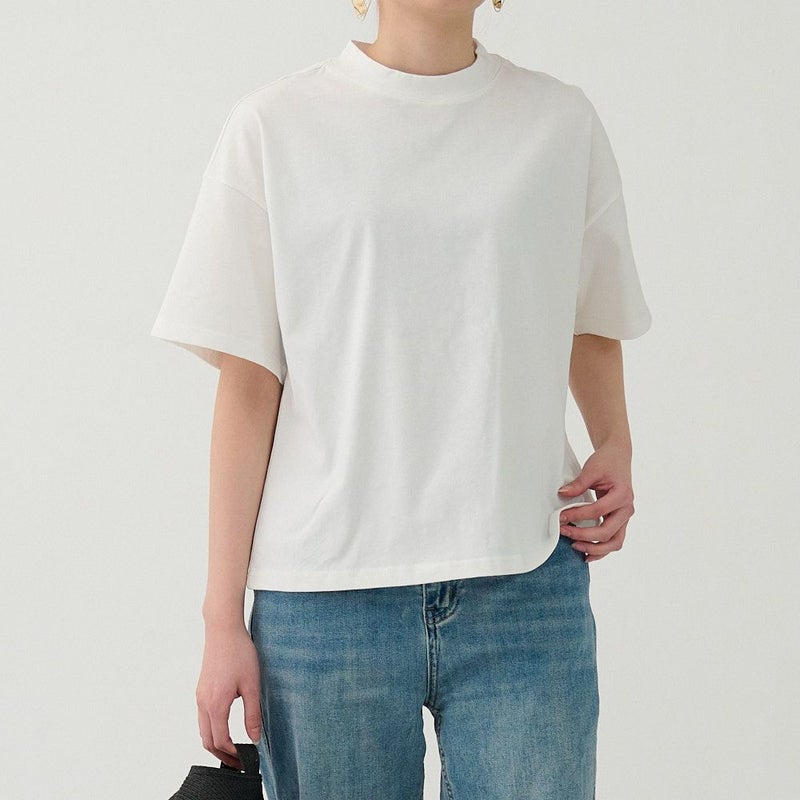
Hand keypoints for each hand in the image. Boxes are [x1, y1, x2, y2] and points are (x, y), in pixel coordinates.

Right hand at [195, 624, 262, 769]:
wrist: (223, 629)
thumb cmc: (239, 653)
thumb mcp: (251, 684)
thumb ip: (253, 714)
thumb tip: (255, 738)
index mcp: (216, 704)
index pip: (221, 741)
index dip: (233, 755)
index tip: (245, 761)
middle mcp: (203, 703)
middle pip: (207, 740)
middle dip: (221, 755)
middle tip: (237, 763)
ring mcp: (200, 696)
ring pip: (203, 730)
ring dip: (215, 743)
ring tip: (232, 749)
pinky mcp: (201, 689)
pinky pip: (202, 717)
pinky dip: (211, 729)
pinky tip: (224, 728)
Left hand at [557, 443, 635, 562]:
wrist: (619, 457)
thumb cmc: (607, 462)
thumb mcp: (592, 469)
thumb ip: (578, 483)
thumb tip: (562, 494)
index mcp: (622, 495)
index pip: (598, 511)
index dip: (578, 515)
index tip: (561, 517)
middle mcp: (627, 509)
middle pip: (608, 532)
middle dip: (584, 535)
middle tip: (564, 532)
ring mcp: (625, 517)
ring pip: (615, 542)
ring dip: (595, 548)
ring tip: (575, 547)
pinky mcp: (620, 521)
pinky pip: (614, 540)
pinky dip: (602, 549)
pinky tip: (587, 554)